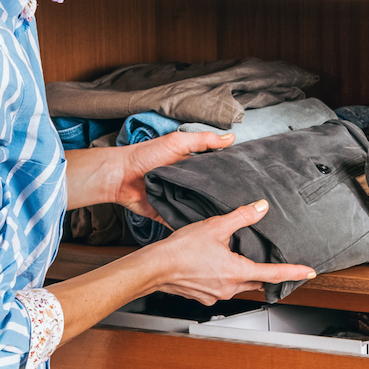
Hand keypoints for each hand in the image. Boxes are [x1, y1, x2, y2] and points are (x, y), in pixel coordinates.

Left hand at [112, 130, 235, 220]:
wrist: (120, 176)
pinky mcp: (168, 214)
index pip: (215, 171)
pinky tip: (208, 231)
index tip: (248, 181)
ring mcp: (178, 200)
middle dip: (222, 198)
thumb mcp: (177, 142)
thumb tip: (231, 137)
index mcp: (191, 166)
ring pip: (199, 209)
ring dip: (209, 213)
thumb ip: (203, 140)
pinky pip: (184, 222)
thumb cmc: (146, 155)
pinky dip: (193, 226)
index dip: (229, 175)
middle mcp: (187, 184)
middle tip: (244, 204)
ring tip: (230, 220)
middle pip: (209, 193)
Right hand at [149, 200, 314, 304]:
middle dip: (267, 274)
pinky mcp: (203, 296)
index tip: (309, 272)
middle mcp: (229, 288)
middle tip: (275, 265)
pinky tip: (216, 266)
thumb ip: (241, 217)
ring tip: (241, 260)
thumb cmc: (180, 250)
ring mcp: (216, 295)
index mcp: (237, 272)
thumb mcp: (215, 227)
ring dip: (244, 275)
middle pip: (258, 282)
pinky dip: (225, 278)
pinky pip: (222, 288)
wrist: (154, 268)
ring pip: (240, 286)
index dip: (294, 272)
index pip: (274, 274)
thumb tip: (261, 208)